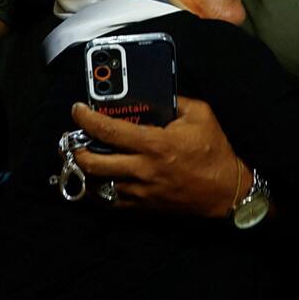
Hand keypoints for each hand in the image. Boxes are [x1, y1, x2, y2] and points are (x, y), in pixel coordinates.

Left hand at [70, 96, 247, 217]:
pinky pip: (110, 202)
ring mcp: (140, 192)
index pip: (109, 131)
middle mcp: (142, 170)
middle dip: (75, 149)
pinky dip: (98, 190)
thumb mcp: (200, 115)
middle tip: (71, 138)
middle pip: (92, 163)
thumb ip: (175, 101)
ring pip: (97, 185)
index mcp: (154, 144)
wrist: (227, 192)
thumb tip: (154, 92)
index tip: (77, 110)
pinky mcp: (143, 207)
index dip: (87, 119)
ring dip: (83, 171)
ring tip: (77, 157)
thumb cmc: (214, 151)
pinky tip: (94, 179)